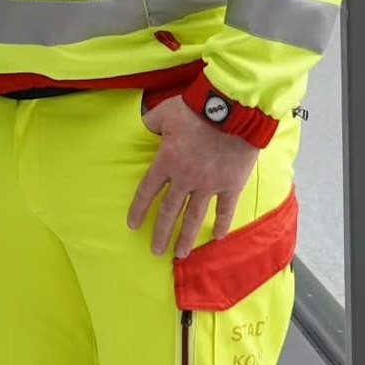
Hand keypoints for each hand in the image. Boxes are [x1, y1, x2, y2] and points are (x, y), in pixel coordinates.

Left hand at [128, 96, 261, 257]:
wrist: (232, 112)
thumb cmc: (195, 110)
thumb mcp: (163, 113)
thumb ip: (150, 123)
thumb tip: (141, 125)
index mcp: (166, 162)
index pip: (147, 191)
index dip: (138, 209)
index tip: (132, 225)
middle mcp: (185, 179)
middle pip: (169, 211)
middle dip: (161, 233)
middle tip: (155, 251)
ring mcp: (209, 184)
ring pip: (195, 216)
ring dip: (187, 237)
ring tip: (181, 254)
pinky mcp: (231, 185)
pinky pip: (225, 209)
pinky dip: (222, 223)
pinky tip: (218, 237)